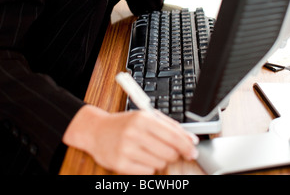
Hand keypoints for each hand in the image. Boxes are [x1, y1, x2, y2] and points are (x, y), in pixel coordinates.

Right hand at [63, 105, 198, 174]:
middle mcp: (134, 133)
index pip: (173, 136)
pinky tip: (139, 157)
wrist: (96, 131)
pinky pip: (147, 171)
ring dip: (159, 159)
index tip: (193, 151)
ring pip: (160, 163)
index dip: (187, 146)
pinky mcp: (121, 164)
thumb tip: (190, 139)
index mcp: (142, 118)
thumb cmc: (123, 124)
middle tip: (168, 149)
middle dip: (173, 153)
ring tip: (147, 150)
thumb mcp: (145, 116)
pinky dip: (147, 166)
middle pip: (169, 152)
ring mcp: (127, 149)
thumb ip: (169, 125)